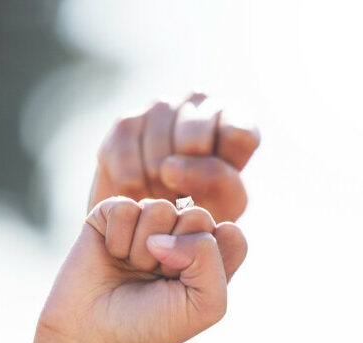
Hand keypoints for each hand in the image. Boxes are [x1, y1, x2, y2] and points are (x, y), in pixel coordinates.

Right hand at [15, 197, 247, 342]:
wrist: (93, 338)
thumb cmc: (151, 326)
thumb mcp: (206, 303)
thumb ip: (209, 256)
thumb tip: (162, 231)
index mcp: (208, 257)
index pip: (231, 235)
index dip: (210, 262)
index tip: (188, 290)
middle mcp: (179, 235)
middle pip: (198, 216)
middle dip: (176, 256)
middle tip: (156, 280)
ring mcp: (145, 223)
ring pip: (160, 208)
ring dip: (144, 249)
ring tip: (133, 269)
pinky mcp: (111, 215)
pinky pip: (125, 207)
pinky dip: (118, 238)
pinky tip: (112, 255)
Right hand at [89, 93, 259, 222]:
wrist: (163, 221)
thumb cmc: (206, 207)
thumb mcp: (227, 202)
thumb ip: (217, 180)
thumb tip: (169, 168)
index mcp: (233, 117)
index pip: (237, 134)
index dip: (223, 171)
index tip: (215, 189)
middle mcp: (198, 102)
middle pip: (195, 142)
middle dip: (190, 183)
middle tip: (186, 200)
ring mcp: (159, 108)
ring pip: (159, 155)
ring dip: (162, 191)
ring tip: (165, 199)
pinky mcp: (125, 125)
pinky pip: (129, 167)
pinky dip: (137, 192)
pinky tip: (143, 193)